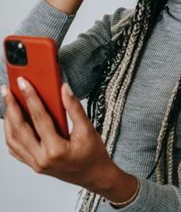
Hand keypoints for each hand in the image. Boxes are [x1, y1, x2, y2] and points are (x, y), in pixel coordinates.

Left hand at [1, 78, 122, 194]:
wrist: (94, 175)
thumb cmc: (93, 154)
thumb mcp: (88, 129)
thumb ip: (74, 108)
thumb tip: (65, 89)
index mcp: (56, 149)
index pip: (39, 118)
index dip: (30, 97)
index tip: (23, 83)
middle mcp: (41, 158)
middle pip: (19, 129)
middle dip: (11, 107)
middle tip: (7, 90)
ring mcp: (35, 163)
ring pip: (13, 140)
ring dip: (8, 120)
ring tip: (8, 103)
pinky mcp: (34, 165)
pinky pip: (16, 149)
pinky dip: (11, 134)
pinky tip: (12, 122)